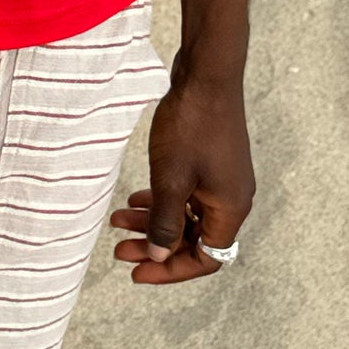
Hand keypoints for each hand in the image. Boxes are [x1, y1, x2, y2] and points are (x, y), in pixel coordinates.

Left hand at [110, 54, 254, 284]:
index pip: (205, 259)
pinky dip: (162, 200)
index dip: (170, 271)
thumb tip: (160, 257)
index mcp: (230, 209)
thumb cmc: (191, 127)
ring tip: (117, 221)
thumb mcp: (171, 181)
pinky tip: (134, 198)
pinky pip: (187, 194)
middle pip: (193, 239)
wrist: (206, 75)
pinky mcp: (211, 162)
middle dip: (155, 247)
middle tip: (119, 251)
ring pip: (186, 215)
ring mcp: (222, 179)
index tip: (136, 272)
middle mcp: (232, 198)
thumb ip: (165, 224)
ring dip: (153, 221)